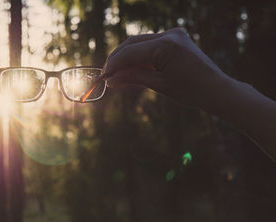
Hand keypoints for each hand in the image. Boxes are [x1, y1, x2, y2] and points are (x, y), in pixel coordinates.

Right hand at [103, 27, 275, 161]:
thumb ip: (133, 78)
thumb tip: (111, 79)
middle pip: (133, 44)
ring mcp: (174, 35)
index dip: (113, 65)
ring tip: (116, 76)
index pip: (130, 52)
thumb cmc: (191, 91)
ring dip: (127, 59)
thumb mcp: (158, 85)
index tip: (101, 77)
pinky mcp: (176, 40)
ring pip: (140, 44)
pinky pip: (151, 46)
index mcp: (166, 44)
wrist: (216, 90)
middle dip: (117, 60)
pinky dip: (140, 58)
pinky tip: (131, 70)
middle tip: (106, 76)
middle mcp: (169, 34)